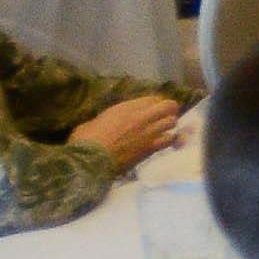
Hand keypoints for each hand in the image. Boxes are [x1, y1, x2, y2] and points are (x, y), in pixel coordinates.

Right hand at [76, 94, 190, 163]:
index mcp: (125, 107)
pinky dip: (171, 141)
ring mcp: (148, 132)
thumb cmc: (86, 140)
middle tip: (165, 116)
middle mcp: (140, 116)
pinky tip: (169, 143)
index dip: (155, 104)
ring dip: (169, 125)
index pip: (152, 99)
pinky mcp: (150, 148)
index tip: (153, 110)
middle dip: (169, 110)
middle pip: (168, 106)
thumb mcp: (93, 122)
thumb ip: (106, 119)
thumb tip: (104, 124)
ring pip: (172, 122)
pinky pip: (169, 140)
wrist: (90, 160)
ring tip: (165, 130)